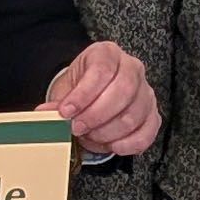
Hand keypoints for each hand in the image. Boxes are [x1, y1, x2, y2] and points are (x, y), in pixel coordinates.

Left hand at [49, 42, 159, 158]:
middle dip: (96, 115)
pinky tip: (113, 146)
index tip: (67, 111)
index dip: (84, 94)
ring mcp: (145, 92)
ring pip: (134, 114)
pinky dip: (130, 143)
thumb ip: (58, 101)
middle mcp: (132, 68)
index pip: (102, 70)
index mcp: (108, 54)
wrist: (93, 94)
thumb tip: (46, 113)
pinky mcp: (153, 114)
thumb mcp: (66, 88)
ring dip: (108, 131)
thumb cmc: (82, 87)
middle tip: (77, 127)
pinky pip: (148, 131)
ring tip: (90, 135)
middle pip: (123, 90)